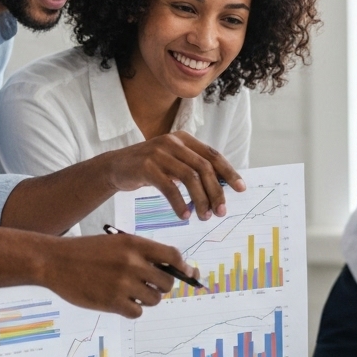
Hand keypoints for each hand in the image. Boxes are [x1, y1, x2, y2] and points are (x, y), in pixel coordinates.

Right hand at [38, 233, 193, 318]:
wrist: (54, 261)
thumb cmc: (87, 251)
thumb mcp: (116, 243)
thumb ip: (142, 253)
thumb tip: (175, 269)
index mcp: (134, 243)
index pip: (173, 256)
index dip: (183, 267)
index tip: (186, 273)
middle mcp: (132, 262)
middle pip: (167, 282)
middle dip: (162, 286)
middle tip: (148, 285)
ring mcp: (123, 283)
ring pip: (154, 299)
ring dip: (146, 298)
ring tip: (129, 292)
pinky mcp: (112, 301)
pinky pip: (137, 311)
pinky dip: (132, 309)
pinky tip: (119, 301)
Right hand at [100, 131, 244, 220]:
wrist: (115, 167)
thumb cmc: (148, 167)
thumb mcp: (173, 162)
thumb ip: (193, 168)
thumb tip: (220, 187)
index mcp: (183, 139)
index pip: (212, 155)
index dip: (229, 172)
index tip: (241, 189)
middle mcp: (173, 142)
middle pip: (204, 167)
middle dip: (216, 191)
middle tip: (221, 211)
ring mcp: (159, 152)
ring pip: (190, 177)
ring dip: (201, 200)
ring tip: (204, 217)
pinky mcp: (146, 166)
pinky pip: (169, 187)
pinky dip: (179, 203)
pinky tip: (184, 215)